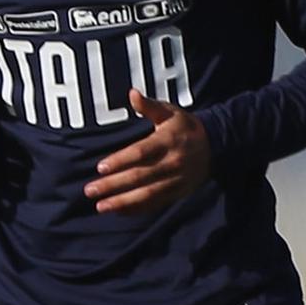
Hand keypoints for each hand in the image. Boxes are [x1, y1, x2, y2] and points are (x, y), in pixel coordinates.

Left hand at [88, 89, 208, 212]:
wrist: (215, 145)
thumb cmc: (184, 126)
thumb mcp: (170, 112)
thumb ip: (149, 106)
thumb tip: (132, 93)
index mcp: (168, 141)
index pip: (141, 152)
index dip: (120, 160)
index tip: (100, 168)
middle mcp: (172, 162)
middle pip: (140, 176)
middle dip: (113, 185)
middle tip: (90, 190)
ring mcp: (176, 180)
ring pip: (147, 194)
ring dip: (122, 202)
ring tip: (101, 206)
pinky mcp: (178, 192)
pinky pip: (156, 203)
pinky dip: (137, 209)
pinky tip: (118, 211)